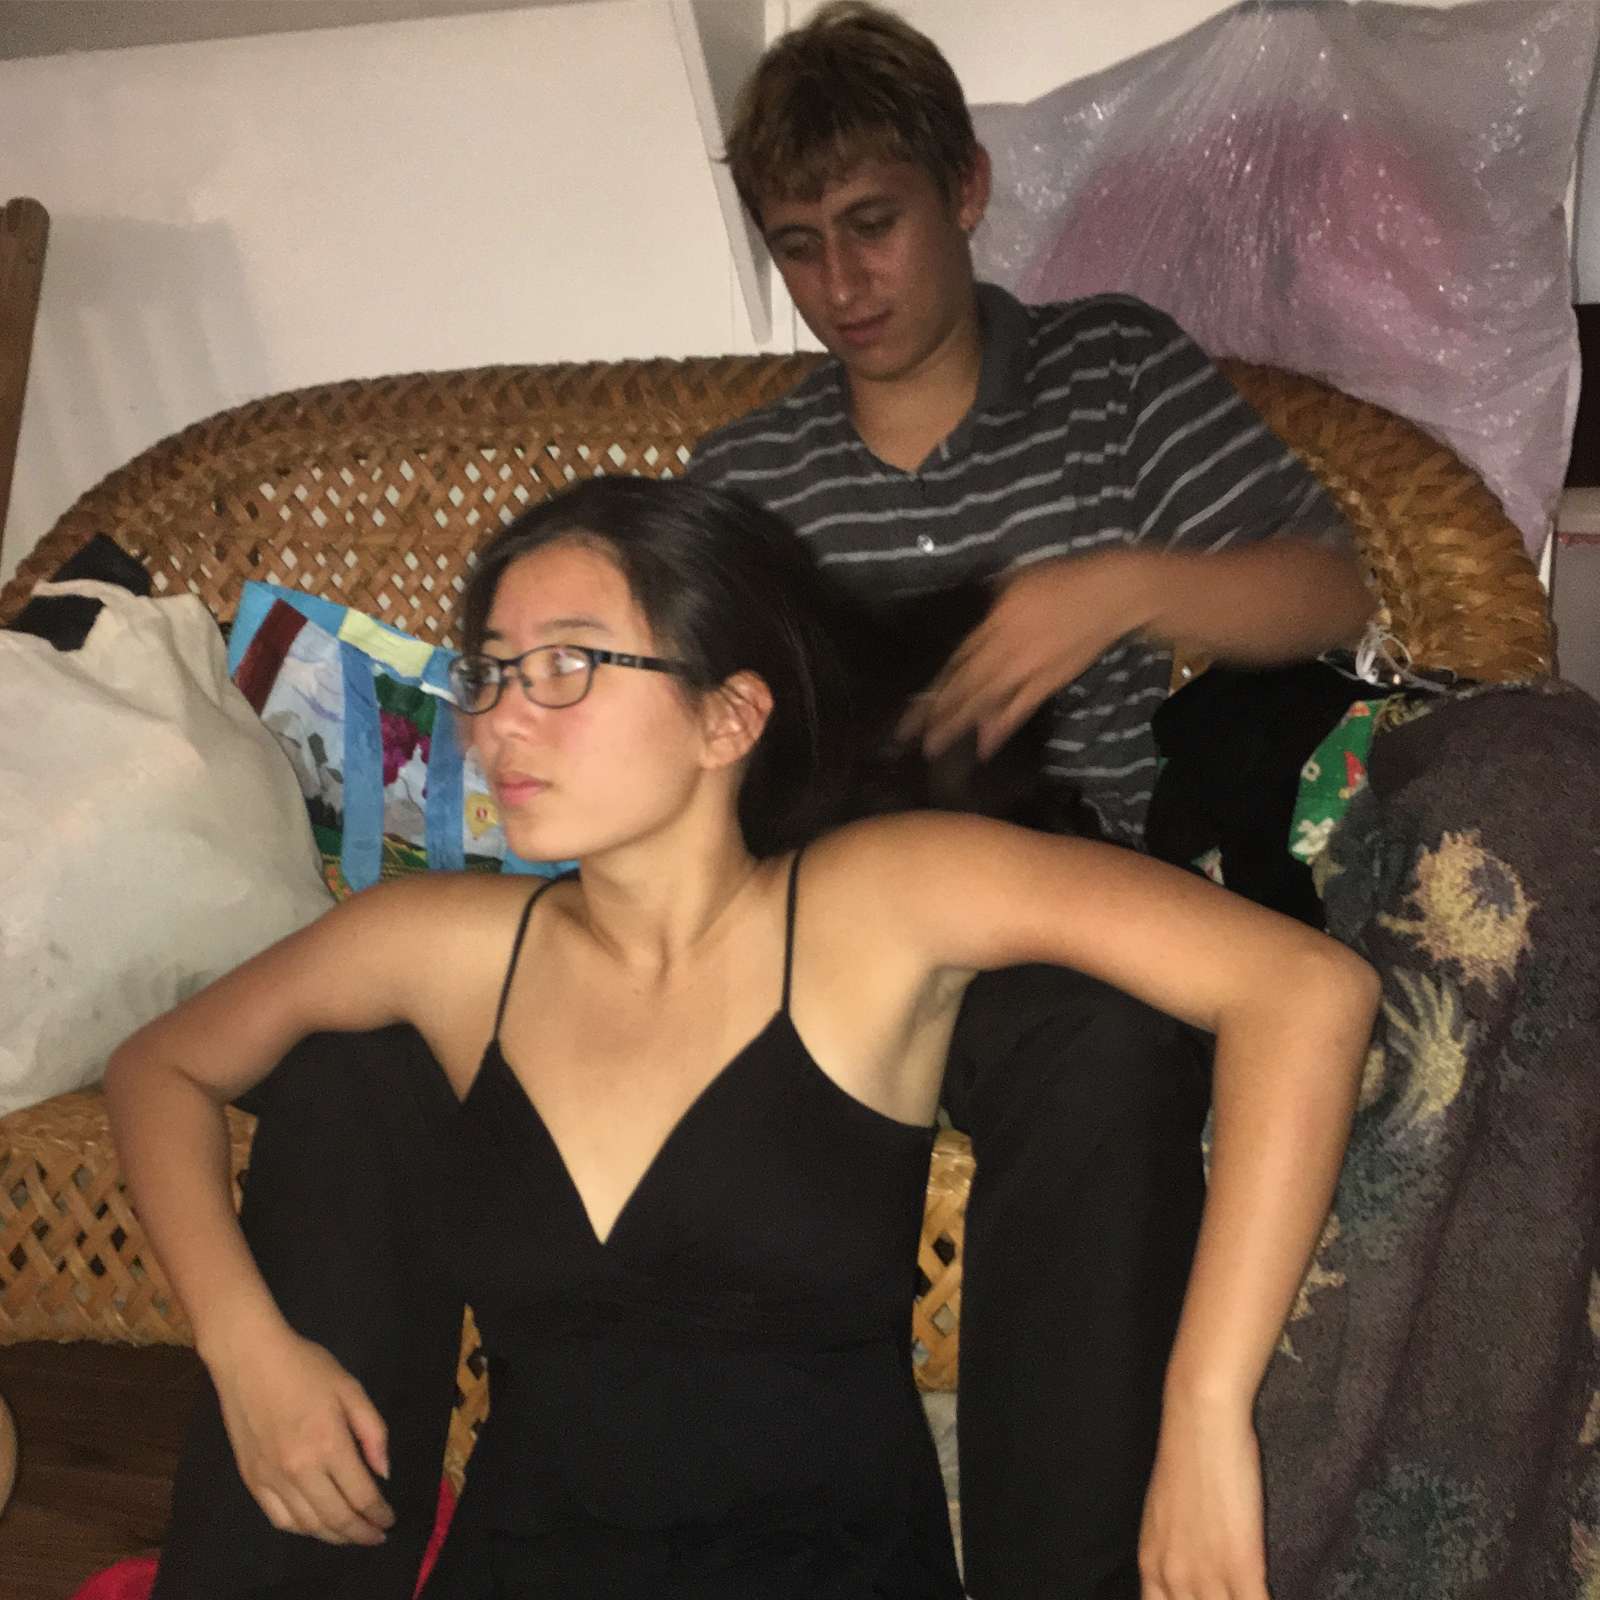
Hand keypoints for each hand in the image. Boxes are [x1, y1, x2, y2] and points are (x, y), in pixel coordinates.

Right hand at [208, 1322, 394, 1544]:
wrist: (250, 1360)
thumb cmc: (306, 1367)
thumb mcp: (350, 1389)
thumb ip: (372, 1432)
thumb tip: (383, 1473)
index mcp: (329, 1444)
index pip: (361, 1495)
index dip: (379, 1514)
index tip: (390, 1520)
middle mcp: (300, 1469)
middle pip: (336, 1517)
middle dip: (361, 1533)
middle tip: (376, 1535)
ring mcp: (272, 1478)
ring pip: (308, 1525)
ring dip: (334, 1536)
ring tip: (351, 1535)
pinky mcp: (252, 1480)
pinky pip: (279, 1519)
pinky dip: (302, 1529)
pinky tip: (316, 1526)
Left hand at [897, 553, 1150, 760]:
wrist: (1112, 594)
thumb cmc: (1063, 578)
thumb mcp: (1015, 580)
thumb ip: (989, 603)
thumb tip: (970, 621)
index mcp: (994, 623)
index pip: (956, 660)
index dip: (934, 685)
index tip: (912, 704)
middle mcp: (1005, 649)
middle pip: (962, 685)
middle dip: (934, 712)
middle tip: (907, 736)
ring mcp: (1027, 670)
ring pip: (985, 701)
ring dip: (958, 724)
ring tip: (933, 747)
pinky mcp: (1048, 682)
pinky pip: (1019, 708)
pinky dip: (1000, 727)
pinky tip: (983, 745)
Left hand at [1138, 1394, 1269, 1598]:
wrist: (1201, 1419)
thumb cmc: (1187, 1457)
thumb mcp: (1164, 1513)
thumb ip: (1172, 1551)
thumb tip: (1188, 1570)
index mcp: (1151, 1565)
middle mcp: (1173, 1579)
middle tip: (1231, 1594)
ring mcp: (1207, 1577)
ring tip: (1254, 1593)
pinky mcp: (1242, 1567)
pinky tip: (1285, 1596)